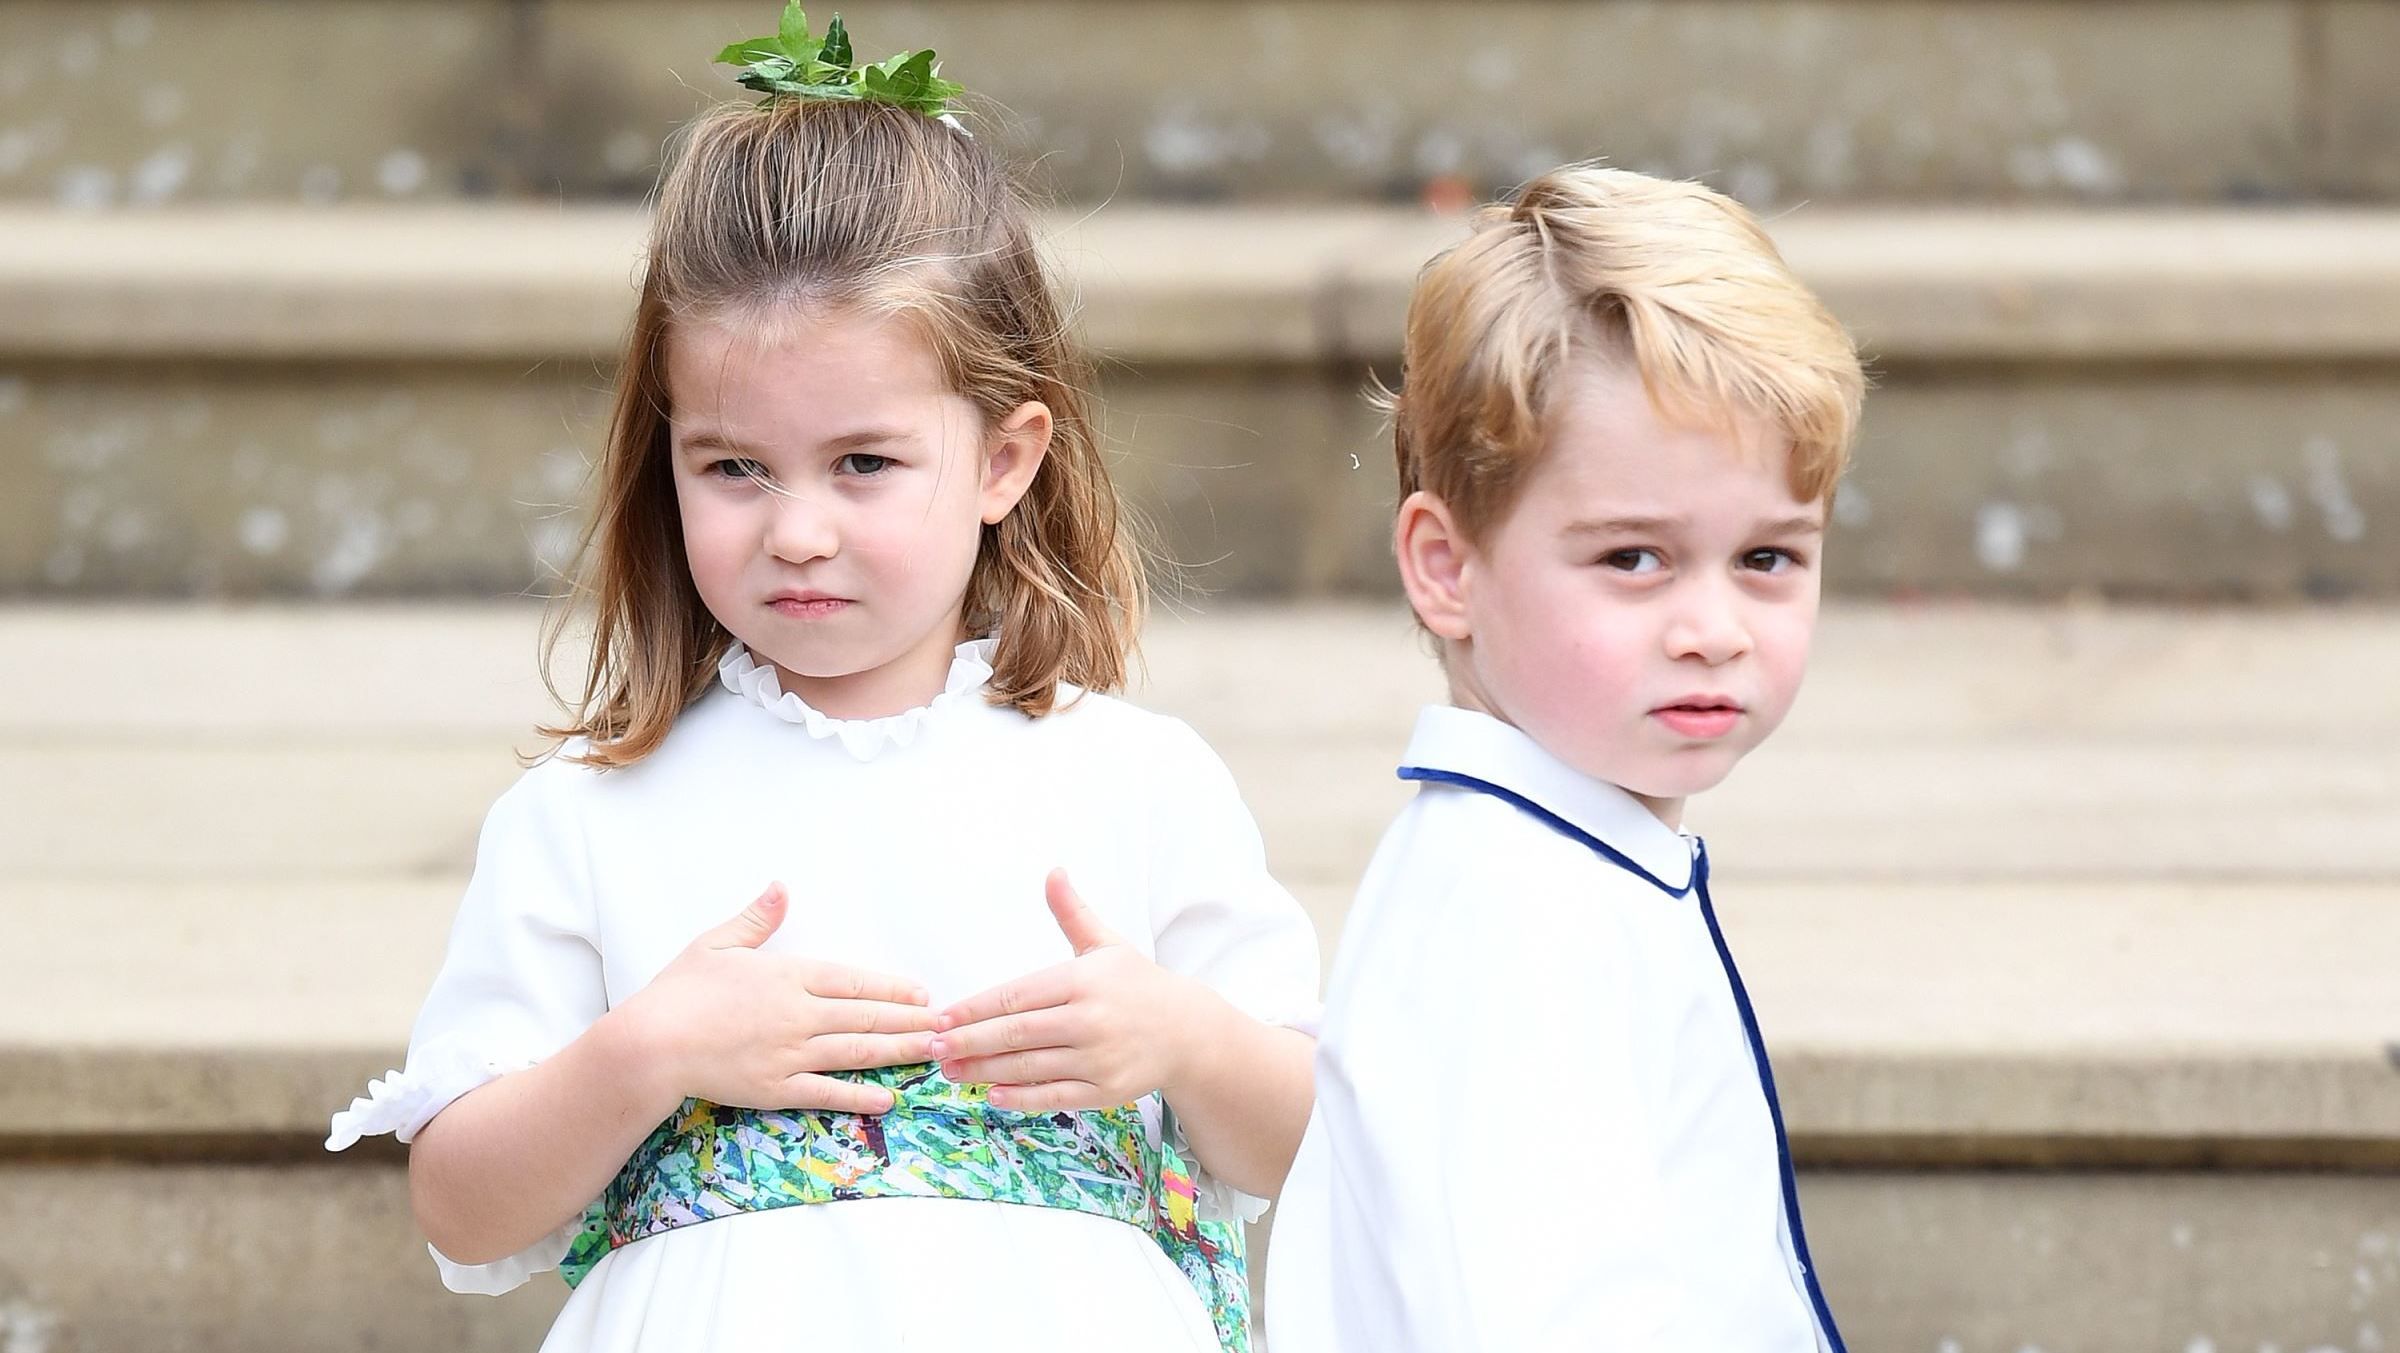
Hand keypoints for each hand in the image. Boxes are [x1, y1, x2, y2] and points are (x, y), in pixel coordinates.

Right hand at [620, 883, 938, 1115]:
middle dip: (910, 1022)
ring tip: (932, 1053)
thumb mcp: (716, 944)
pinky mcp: (776, 1089)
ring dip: (899, 1052)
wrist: (650, 1045)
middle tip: (946, 1026)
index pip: (854, 981)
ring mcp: (789, 1055)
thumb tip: (782, 886)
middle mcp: (797, 1015)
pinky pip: (827, 1093)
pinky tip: (888, 1098)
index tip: (922, 994)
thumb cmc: (679, 992)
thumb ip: (757, 919)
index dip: (892, 989)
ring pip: (856, 1052)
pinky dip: (860, 1096)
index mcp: (787, 977)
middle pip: (866, 1016)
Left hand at [929, 869, 1208, 1112]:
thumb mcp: (1106, 944)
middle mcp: (1089, 1020)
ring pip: (1029, 1067)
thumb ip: (1072, 913)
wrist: (1188, 1031)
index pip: (1015, 996)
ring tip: (952, 1071)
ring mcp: (1098, 1059)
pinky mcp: (1106, 1091)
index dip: (974, 1009)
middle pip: (1016, 1033)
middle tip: (933, 1048)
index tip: (942, 1018)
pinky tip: (993, 1093)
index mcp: (1082, 981)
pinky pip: (1055, 1096)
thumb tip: (1053, 871)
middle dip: (969, 1042)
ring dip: (985, 1071)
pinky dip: (1022, 1097)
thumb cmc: (1137, 985)